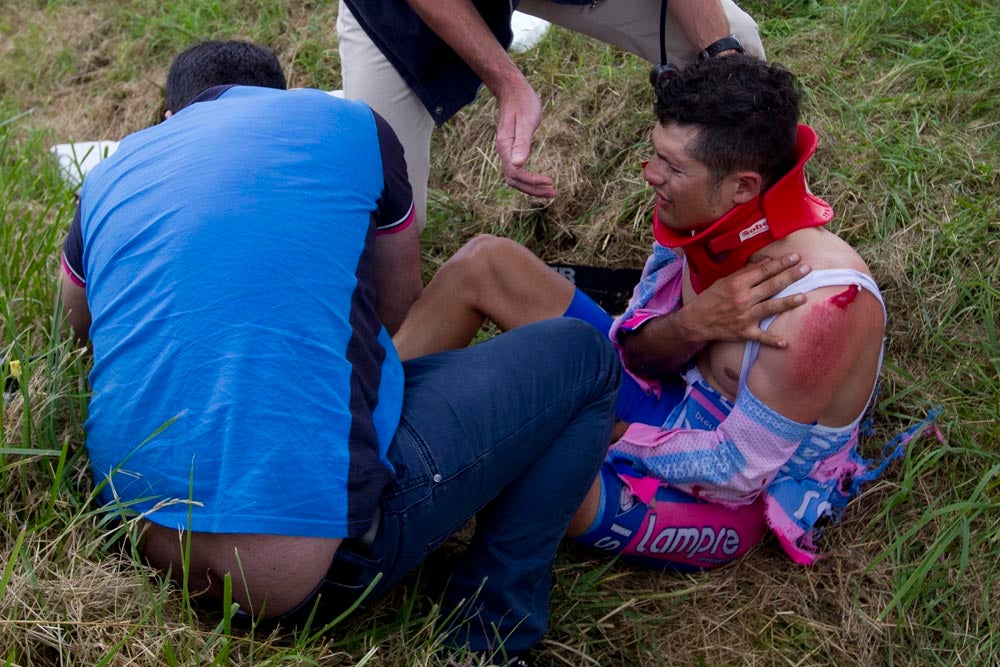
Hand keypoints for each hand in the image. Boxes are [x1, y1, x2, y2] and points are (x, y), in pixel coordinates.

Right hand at [494, 76, 556, 197]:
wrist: (513, 91)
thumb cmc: (522, 103)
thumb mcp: (526, 121)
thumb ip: (522, 143)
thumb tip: (518, 165)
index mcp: (505, 147)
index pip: (516, 173)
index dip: (532, 181)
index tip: (550, 181)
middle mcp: (504, 152)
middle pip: (514, 181)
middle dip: (533, 190)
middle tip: (554, 193)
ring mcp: (507, 152)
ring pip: (515, 179)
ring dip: (531, 187)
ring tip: (550, 190)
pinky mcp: (513, 150)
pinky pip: (518, 172)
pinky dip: (529, 180)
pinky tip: (541, 180)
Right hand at [680, 253, 810, 347]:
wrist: (696, 321)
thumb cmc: (711, 298)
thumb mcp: (725, 280)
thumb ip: (746, 272)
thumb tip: (767, 262)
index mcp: (737, 284)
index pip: (763, 271)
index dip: (780, 263)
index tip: (795, 257)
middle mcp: (742, 299)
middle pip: (771, 286)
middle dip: (790, 276)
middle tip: (807, 269)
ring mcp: (744, 317)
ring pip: (770, 308)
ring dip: (787, 302)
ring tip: (804, 297)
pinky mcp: (744, 332)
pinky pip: (761, 337)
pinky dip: (772, 341)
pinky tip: (785, 343)